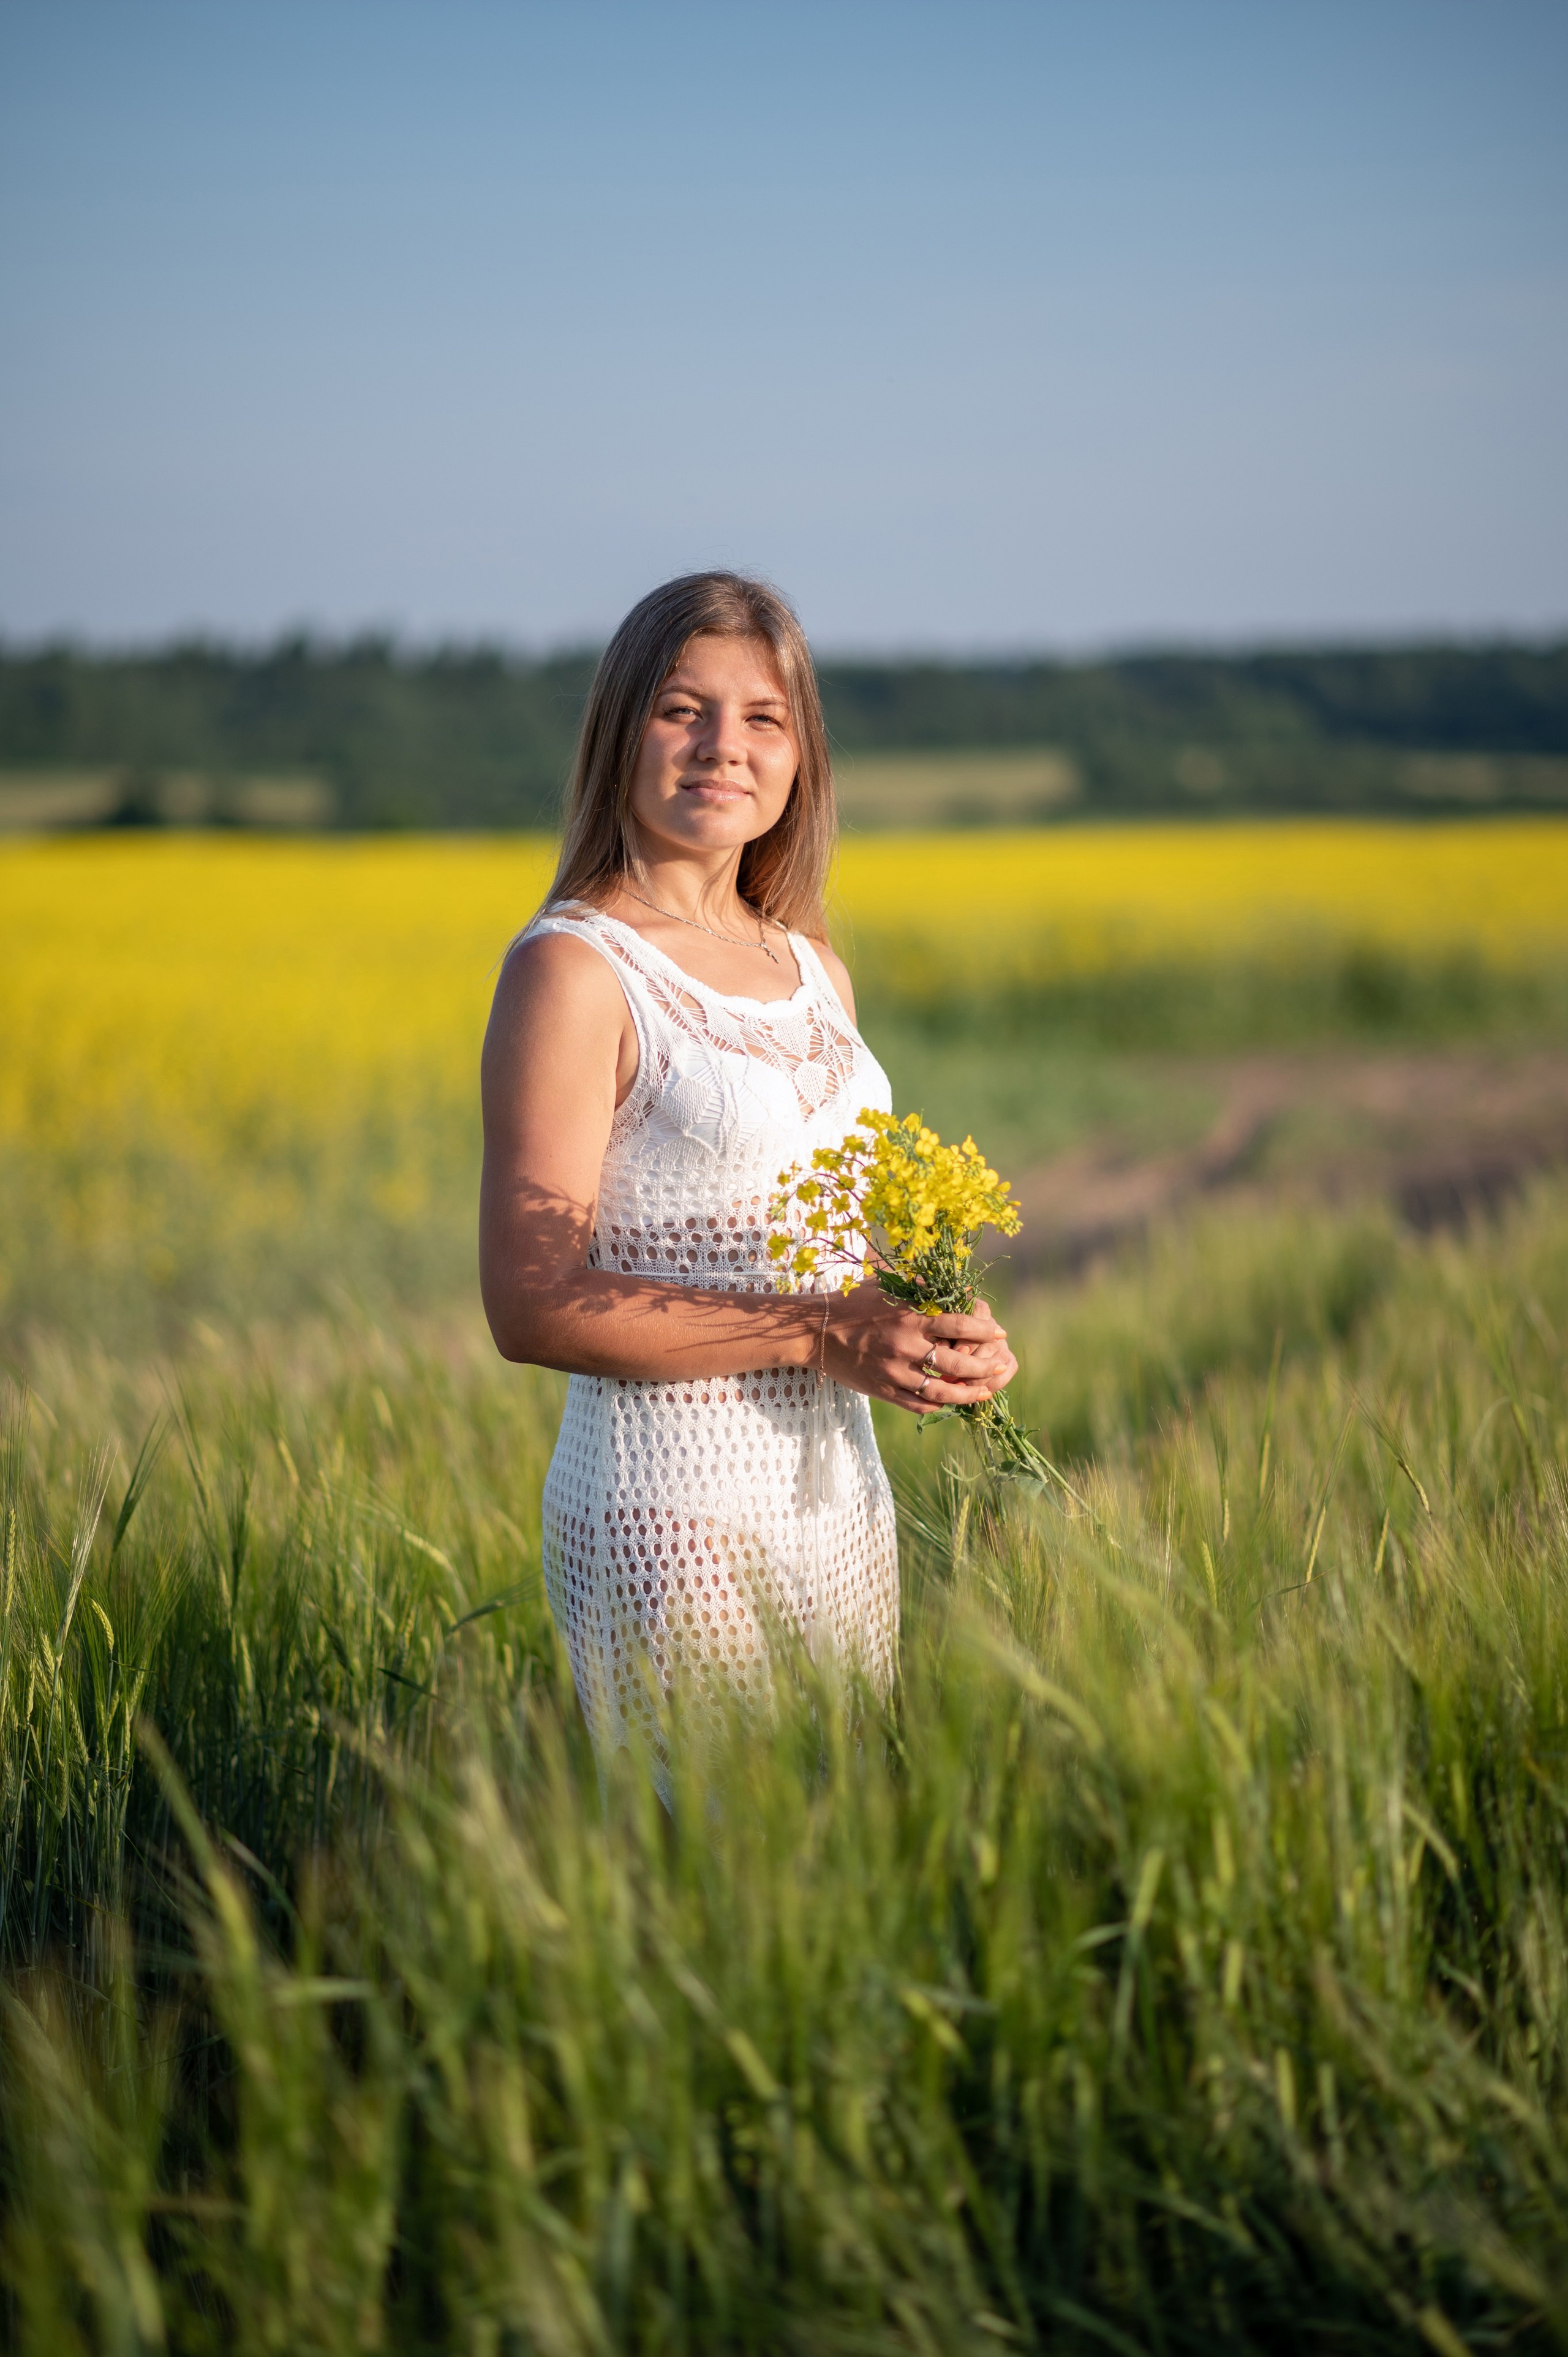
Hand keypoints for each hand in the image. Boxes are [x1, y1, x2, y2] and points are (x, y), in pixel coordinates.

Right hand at [820, 1283, 1017, 1414]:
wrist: (814, 1330)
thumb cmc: (852, 1302)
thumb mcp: (886, 1285)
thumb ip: (922, 1288)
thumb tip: (959, 1289)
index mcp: (908, 1316)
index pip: (958, 1323)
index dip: (984, 1329)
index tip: (1000, 1332)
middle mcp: (904, 1345)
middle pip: (956, 1362)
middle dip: (984, 1367)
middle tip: (1000, 1367)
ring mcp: (893, 1371)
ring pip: (940, 1391)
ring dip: (967, 1394)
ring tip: (985, 1393)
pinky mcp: (881, 1390)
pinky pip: (916, 1404)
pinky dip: (937, 1405)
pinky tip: (949, 1402)